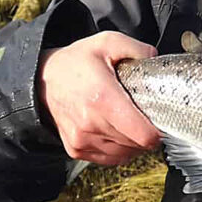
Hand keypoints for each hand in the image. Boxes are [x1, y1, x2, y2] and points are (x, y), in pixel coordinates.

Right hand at [38, 31, 160, 164]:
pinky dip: (119, 150)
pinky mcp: (76, 149)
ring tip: (130, 123)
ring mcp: (82, 139)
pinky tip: (119, 133)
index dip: (157, 132)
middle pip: (136, 144)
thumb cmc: (77, 61)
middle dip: (146, 133)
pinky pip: (110, 159)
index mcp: (103, 98)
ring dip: (133, 142)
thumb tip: (155, 59)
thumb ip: (137, 49)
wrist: (42, 78)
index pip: (142, 135)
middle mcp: (91, 123)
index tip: (159, 122)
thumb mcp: (108, 42)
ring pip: (124, 154)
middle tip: (143, 116)